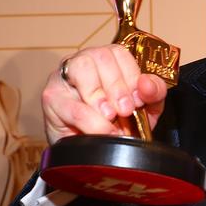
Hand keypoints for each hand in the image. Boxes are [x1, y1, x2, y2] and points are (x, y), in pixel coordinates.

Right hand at [42, 44, 167, 144]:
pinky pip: (71, 104)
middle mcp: (84, 61)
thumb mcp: (145, 109)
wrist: (92, 152)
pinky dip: (90, 119)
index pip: (120, 53)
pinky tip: (102, 130)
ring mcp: (64, 76)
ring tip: (111, 116)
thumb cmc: (117, 123)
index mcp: (108, 59)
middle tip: (126, 110)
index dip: (132, 76)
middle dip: (118, 86)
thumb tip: (147, 83)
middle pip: (101, 56)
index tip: (139, 100)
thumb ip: (154, 93)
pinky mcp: (51, 97)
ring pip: (81, 68)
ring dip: (100, 95)